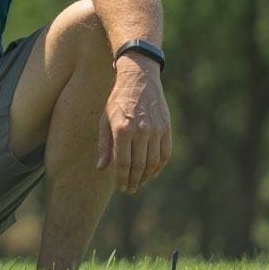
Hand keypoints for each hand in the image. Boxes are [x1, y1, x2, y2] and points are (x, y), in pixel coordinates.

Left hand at [98, 56, 172, 193]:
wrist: (139, 79)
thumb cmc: (117, 101)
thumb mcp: (104, 120)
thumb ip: (104, 145)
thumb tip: (102, 168)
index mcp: (122, 129)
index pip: (123, 162)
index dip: (121, 178)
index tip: (121, 187)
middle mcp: (140, 131)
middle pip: (139, 165)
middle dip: (134, 180)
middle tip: (130, 190)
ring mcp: (156, 130)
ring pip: (153, 162)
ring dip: (146, 176)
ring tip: (139, 183)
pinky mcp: (166, 128)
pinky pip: (164, 154)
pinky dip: (159, 166)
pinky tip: (151, 172)